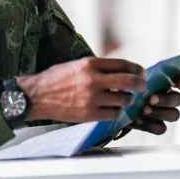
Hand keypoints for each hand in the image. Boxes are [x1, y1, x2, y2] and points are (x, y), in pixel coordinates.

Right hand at [16, 57, 147, 123]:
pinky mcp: (89, 114)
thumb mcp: (76, 65)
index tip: (141, 72)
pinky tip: (112, 108)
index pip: (123, 64)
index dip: (136, 68)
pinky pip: (113, 113)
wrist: (36, 96)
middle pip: (129, 81)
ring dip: (127, 99)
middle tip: (142, 86)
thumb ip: (97, 67)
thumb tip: (120, 70)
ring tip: (123, 99)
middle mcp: (93, 80)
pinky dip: (116, 111)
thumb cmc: (55, 79)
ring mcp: (92, 98)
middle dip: (140, 84)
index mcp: (90, 64)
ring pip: (124, 99)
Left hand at [127, 75, 179, 135]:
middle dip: (166, 99)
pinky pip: (161, 128)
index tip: (179, 85)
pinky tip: (139, 120)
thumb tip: (141, 75)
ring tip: (144, 110)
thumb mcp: (130, 79)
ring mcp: (165, 113)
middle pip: (178, 99)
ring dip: (160, 113)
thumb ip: (139, 77)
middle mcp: (169, 98)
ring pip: (174, 115)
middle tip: (151, 99)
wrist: (117, 106)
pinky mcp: (157, 126)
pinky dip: (150, 124)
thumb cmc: (128, 89)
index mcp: (165, 83)